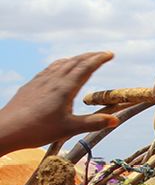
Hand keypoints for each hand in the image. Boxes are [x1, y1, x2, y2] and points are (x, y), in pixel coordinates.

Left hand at [0, 52, 119, 154]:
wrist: (7, 128)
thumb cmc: (38, 129)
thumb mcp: (70, 128)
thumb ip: (93, 123)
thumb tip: (115, 120)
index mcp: (64, 88)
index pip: (85, 68)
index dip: (99, 60)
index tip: (110, 54)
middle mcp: (53, 80)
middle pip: (74, 62)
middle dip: (90, 56)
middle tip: (102, 54)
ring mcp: (41, 81)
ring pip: (61, 63)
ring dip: (75, 59)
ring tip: (84, 59)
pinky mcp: (32, 85)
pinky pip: (50, 69)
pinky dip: (61, 64)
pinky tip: (59, 69)